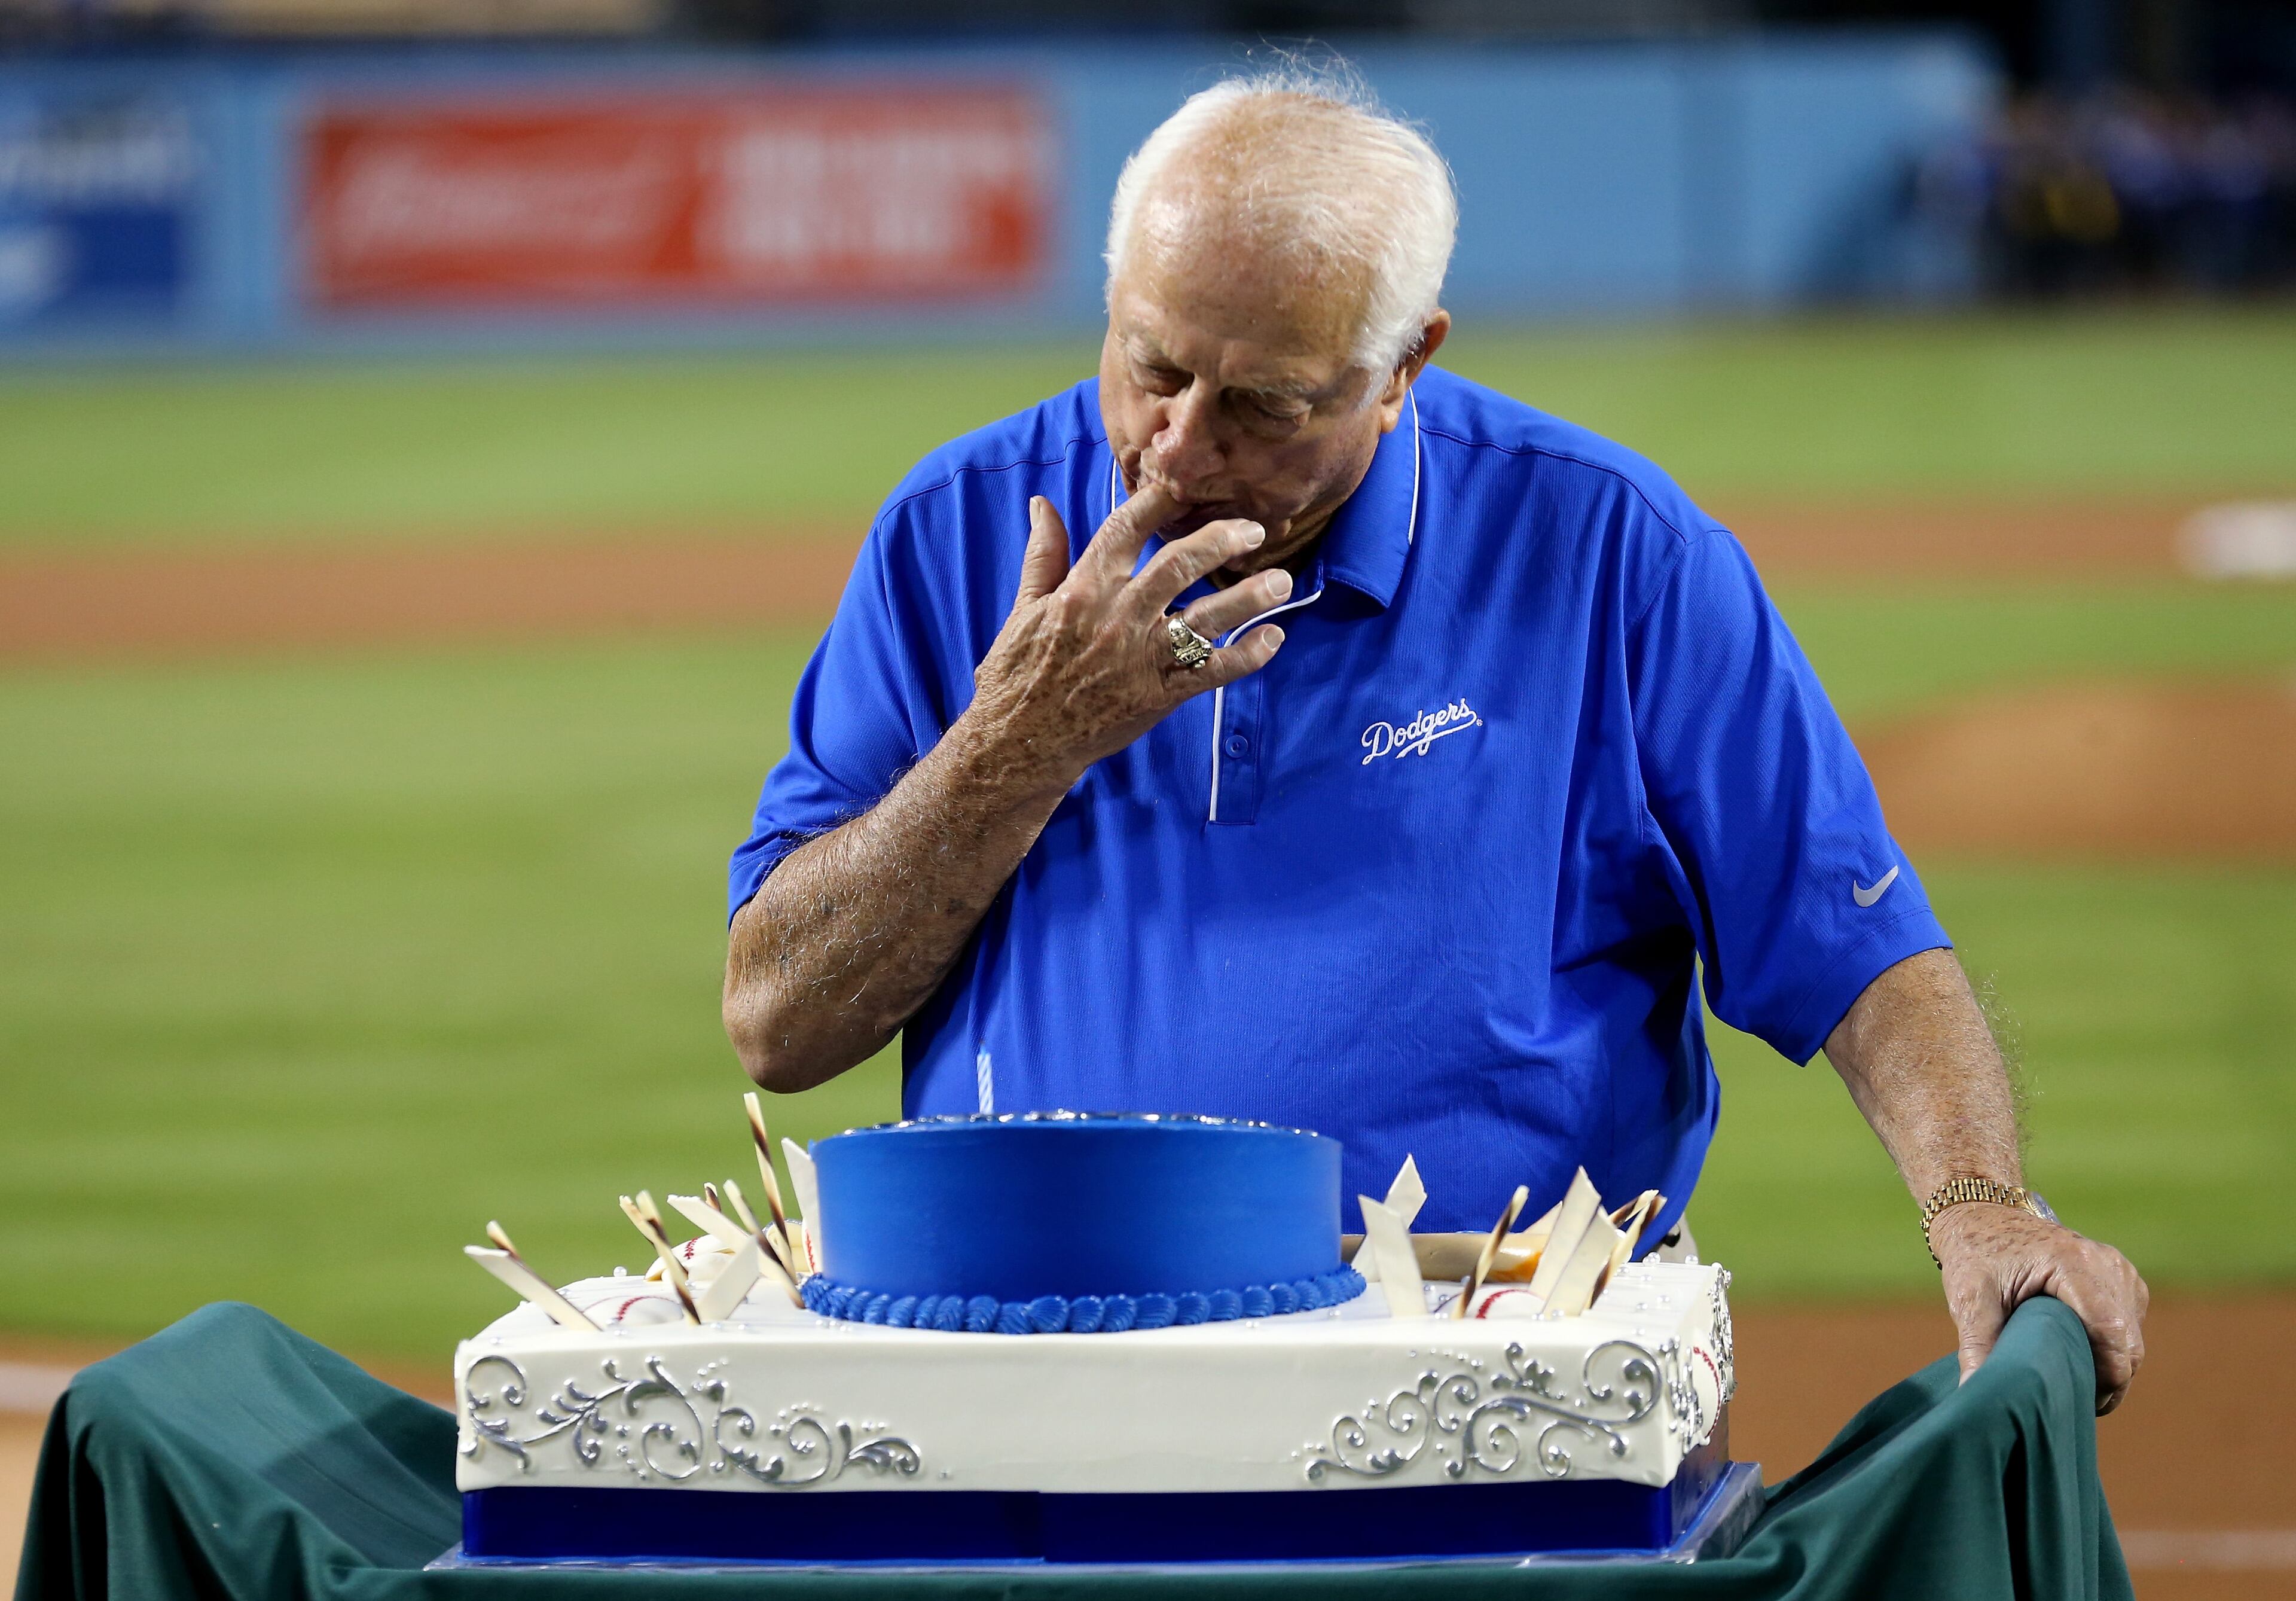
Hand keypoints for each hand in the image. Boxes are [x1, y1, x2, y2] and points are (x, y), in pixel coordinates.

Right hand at [960, 484, 1290, 798]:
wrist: (1021, 741)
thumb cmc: (1020, 672)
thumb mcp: (1024, 607)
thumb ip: (1043, 554)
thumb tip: (1044, 504)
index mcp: (1083, 589)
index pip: (1126, 529)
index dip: (1158, 499)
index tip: (1185, 484)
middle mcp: (1118, 617)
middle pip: (1179, 565)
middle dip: (1221, 541)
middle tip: (1253, 529)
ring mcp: (1142, 657)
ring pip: (1205, 618)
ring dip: (1248, 598)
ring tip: (1281, 581)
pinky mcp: (1159, 694)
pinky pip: (1211, 671)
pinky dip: (1246, 656)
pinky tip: (1273, 638)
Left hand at [1930, 1202, 2148, 1414]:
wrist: (1984, 1216)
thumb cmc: (1974, 1254)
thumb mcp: (1969, 1298)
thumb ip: (1976, 1346)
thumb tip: (1972, 1394)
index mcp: (2074, 1264)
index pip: (2112, 1336)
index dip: (2106, 1379)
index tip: (2081, 1402)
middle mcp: (2107, 1264)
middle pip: (2129, 1344)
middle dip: (2108, 1380)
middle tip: (2071, 1399)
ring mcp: (2119, 1269)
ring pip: (2132, 1338)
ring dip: (2110, 1365)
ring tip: (2070, 1377)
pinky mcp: (2121, 1277)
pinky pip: (2129, 1325)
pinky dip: (2111, 1346)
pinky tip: (2079, 1353)